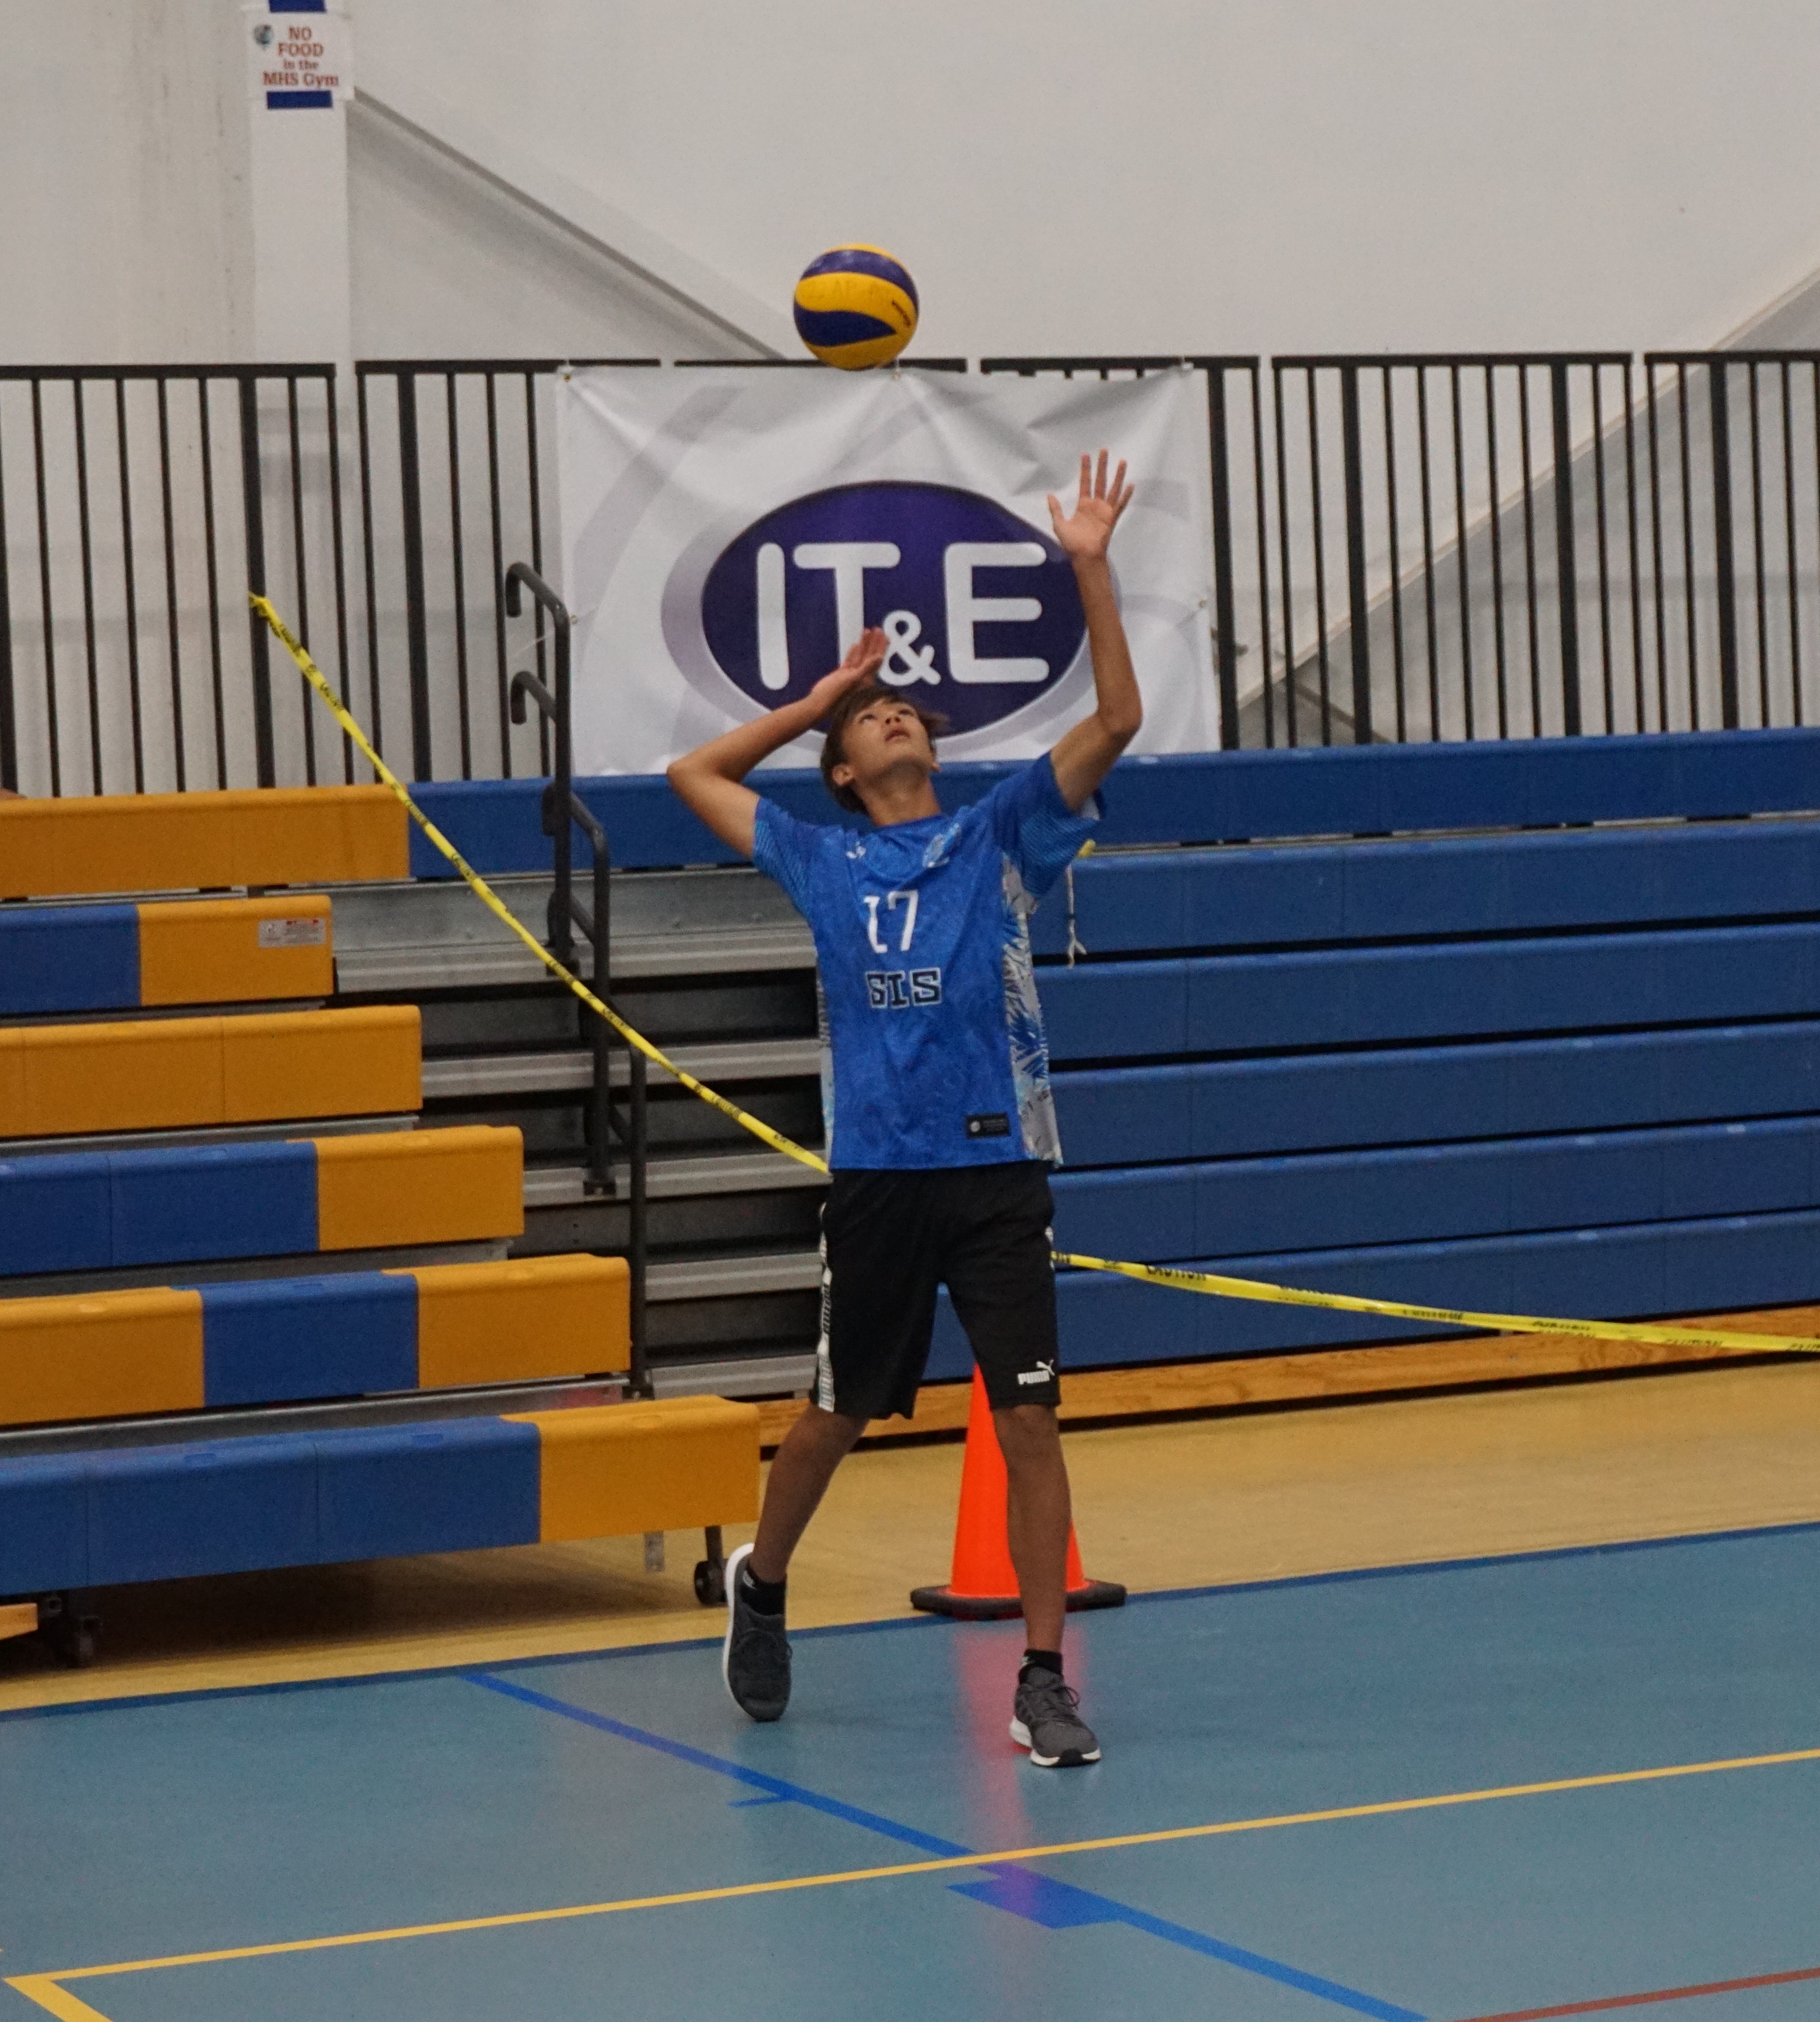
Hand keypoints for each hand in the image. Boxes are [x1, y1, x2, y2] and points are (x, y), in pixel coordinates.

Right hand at [804, 626, 885, 717]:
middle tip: (878, 629)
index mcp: (866, 679)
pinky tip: (856, 644)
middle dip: (874, 642)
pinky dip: (853, 652)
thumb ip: (866, 668)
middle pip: (870, 656)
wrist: (819, 704)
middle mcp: (861, 677)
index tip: (884, 635)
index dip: (881, 647)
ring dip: (864, 644)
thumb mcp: (852, 680)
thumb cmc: (836, 696)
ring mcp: (851, 675)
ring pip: (860, 656)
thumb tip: (880, 657)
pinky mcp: (842, 675)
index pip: (876, 659)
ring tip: (867, 631)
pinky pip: (850, 661)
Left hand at [1047, 450, 1133, 564]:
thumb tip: (1049, 496)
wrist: (1083, 556)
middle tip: (1104, 451)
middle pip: (1100, 481)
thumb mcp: (1059, 525)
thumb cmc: (1072, 544)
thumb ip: (1055, 510)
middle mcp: (1095, 505)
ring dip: (1117, 476)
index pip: (1085, 483)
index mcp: (1083, 505)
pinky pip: (1120, 505)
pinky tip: (1131, 485)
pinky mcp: (1111, 518)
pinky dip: (1125, 496)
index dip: (1085, 470)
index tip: (1086, 455)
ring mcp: (1105, 511)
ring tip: (1122, 462)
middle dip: (1102, 466)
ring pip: (1113, 489)